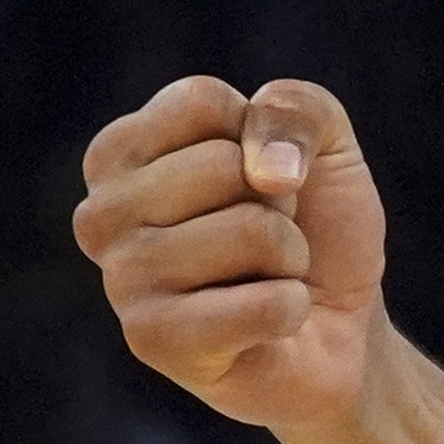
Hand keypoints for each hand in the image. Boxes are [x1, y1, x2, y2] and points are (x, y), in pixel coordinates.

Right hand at [74, 75, 388, 431]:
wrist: (342, 334)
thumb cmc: (315, 232)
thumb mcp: (322, 144)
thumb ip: (296, 107)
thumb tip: (265, 166)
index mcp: (119, 154)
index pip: (201, 102)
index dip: (261, 138)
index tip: (258, 180)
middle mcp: (102, 214)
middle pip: (225, 165)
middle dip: (280, 203)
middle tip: (266, 242)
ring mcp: (121, 280)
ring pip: (252, 232)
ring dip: (290, 257)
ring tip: (266, 280)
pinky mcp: (155, 341)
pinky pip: (266, 304)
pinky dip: (294, 309)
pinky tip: (270, 326)